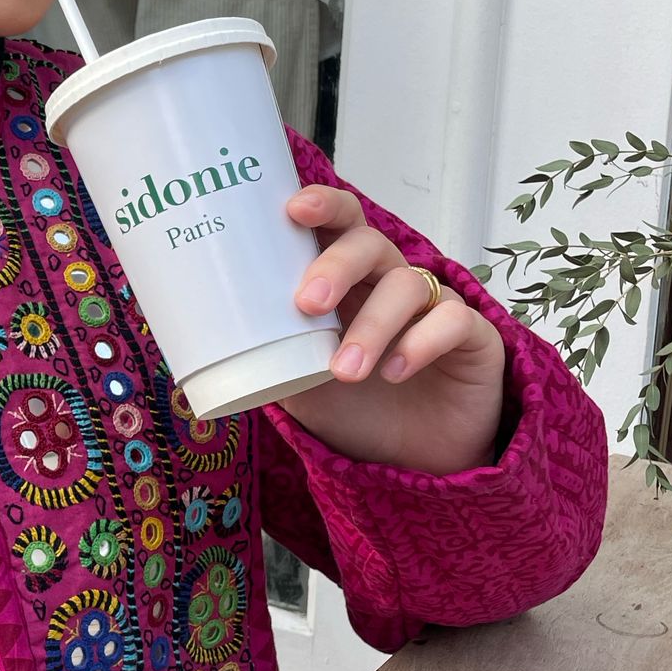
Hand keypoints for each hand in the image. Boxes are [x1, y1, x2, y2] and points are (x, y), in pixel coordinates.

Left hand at [277, 185, 506, 475]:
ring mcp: (433, 306)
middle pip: (369, 244)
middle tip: (307, 303)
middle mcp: (388, 283)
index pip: (338, 225)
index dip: (322, 206)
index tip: (293, 209)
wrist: (413, 464)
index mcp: (347, 282)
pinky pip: (454, 319)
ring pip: (407, 284)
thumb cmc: (353, 411)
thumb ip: (265, 355)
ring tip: (345, 370)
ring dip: (371, 325)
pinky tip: (395, 370)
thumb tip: (198, 342)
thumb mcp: (297, 384)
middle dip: (336, 266)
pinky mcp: (473, 337)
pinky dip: (421, 341)